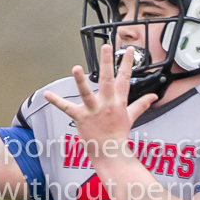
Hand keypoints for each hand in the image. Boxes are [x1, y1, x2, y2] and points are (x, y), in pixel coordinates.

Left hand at [43, 47, 155, 164]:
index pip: (124, 78)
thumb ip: (141, 104)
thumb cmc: (118, 134)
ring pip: (86, 93)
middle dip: (107, 63)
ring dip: (81, 81)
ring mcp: (93, 110)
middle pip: (107, 80)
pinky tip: (46, 94)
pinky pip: (66, 108)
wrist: (110, 151)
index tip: (128, 50)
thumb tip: (153, 97)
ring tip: (75, 68)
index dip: (127, 63)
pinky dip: (56, 101)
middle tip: (105, 48)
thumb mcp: (131, 117)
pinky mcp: (80, 118)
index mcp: (118, 101)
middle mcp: (106, 104)